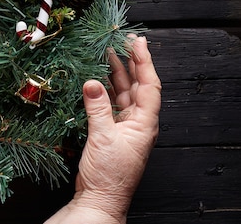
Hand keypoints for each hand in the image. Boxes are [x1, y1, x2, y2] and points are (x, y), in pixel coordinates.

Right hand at [46, 35, 161, 223]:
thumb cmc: (108, 175)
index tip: (137, 42)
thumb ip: (97, 108)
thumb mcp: (102, 138)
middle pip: (137, 86)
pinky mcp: (111, 132)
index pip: (149, 85)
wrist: (99, 198)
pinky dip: (105, 90)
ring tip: (108, 52)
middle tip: (123, 41)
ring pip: (123, 93)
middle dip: (130, 62)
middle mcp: (138, 123)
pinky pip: (111, 104)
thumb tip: (91, 82)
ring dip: (116, 74)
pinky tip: (97, 79)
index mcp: (145, 124)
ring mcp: (125, 127)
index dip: (144, 61)